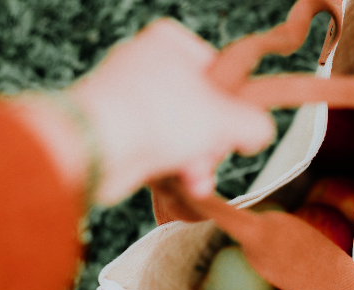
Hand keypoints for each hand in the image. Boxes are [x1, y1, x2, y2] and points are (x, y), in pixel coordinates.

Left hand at [67, 18, 274, 204]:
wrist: (94, 147)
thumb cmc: (154, 116)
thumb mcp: (225, 118)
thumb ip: (254, 123)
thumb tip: (260, 132)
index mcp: (169, 43)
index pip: (217, 70)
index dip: (232, 102)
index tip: (238, 124)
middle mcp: (145, 64)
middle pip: (200, 106)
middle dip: (212, 141)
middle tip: (215, 153)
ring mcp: (127, 97)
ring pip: (178, 131)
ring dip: (195, 159)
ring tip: (198, 176)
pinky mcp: (115, 129)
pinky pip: (155, 146)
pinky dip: (170, 165)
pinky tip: (183, 183)